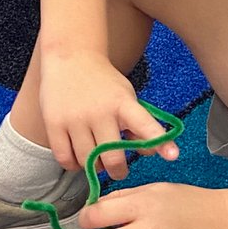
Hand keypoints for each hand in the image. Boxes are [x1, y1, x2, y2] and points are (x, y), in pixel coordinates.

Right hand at [38, 51, 178, 177]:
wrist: (71, 57)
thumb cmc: (104, 84)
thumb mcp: (126, 96)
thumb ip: (138, 124)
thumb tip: (147, 152)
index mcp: (123, 103)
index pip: (144, 124)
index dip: (159, 141)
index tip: (173, 156)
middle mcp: (100, 111)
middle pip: (112, 158)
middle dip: (118, 171)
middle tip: (118, 171)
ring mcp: (75, 118)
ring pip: (87, 162)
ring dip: (94, 168)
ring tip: (96, 160)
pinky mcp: (54, 123)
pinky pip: (65, 159)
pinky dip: (74, 165)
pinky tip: (78, 157)